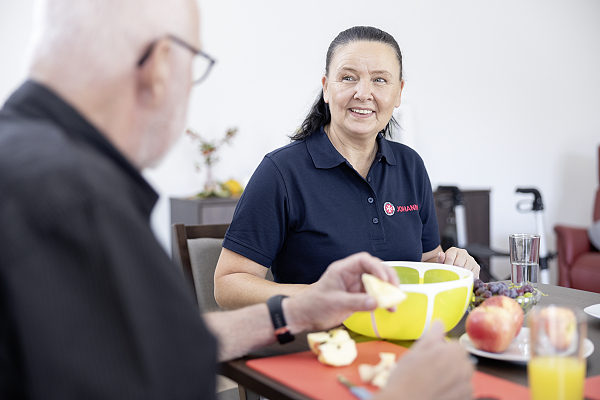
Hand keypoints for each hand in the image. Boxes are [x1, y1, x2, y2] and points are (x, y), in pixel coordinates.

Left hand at [283, 252, 398, 332]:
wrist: (305, 316)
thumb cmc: (314, 305)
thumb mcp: (335, 303)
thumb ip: (356, 302)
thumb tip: (375, 302)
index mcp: (342, 269)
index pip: (363, 260)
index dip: (377, 267)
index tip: (384, 279)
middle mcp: (351, 275)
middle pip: (374, 269)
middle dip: (387, 278)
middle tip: (395, 290)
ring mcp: (355, 286)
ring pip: (377, 283)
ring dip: (387, 291)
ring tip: (395, 302)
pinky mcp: (358, 297)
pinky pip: (375, 295)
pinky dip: (383, 301)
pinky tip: (389, 308)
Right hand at [376, 321, 473, 399]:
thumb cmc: (406, 379)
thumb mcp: (415, 352)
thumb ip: (432, 336)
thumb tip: (439, 323)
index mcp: (454, 352)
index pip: (455, 345)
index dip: (441, 351)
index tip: (429, 359)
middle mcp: (465, 368)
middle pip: (461, 361)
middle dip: (449, 365)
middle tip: (429, 372)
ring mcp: (467, 388)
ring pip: (462, 378)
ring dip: (452, 380)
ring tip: (432, 386)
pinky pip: (463, 393)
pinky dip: (453, 393)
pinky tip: (437, 394)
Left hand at [437, 247, 479, 278]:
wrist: (454, 268)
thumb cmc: (446, 265)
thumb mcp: (441, 263)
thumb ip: (440, 259)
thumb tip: (441, 254)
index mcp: (453, 250)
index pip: (450, 258)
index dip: (447, 266)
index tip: (445, 271)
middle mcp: (463, 253)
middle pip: (458, 264)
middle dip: (454, 272)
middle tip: (451, 276)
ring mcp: (471, 259)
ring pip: (466, 269)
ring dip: (461, 275)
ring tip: (456, 278)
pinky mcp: (476, 267)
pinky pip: (472, 274)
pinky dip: (468, 278)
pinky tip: (463, 279)